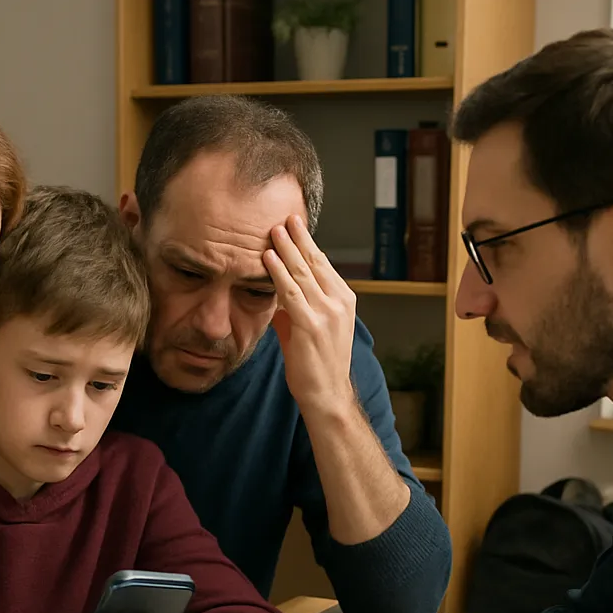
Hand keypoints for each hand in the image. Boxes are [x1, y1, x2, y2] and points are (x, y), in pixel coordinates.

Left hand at [264, 215, 356, 412]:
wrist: (326, 395)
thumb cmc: (315, 366)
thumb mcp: (307, 330)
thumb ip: (293, 310)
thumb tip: (276, 294)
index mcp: (343, 300)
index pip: (323, 265)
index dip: (307, 244)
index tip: (294, 226)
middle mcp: (339, 302)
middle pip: (315, 262)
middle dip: (298, 238)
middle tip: (284, 217)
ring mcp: (327, 313)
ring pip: (303, 272)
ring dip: (286, 248)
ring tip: (273, 230)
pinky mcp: (311, 325)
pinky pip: (291, 292)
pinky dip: (278, 273)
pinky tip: (268, 258)